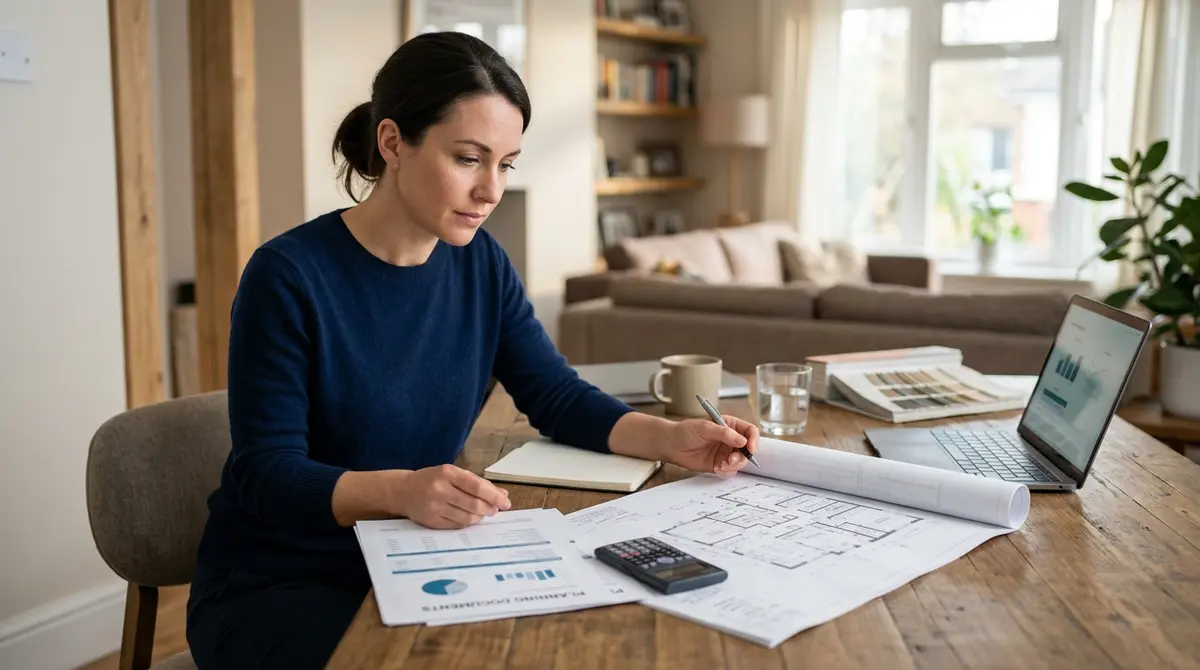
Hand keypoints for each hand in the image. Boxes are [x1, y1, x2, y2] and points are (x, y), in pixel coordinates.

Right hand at [394, 464, 511, 528]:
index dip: (494, 496)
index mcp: (447, 473)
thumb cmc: (432, 479)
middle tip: (495, 510)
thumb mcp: (453, 474)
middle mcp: (440, 489)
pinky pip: (457, 525)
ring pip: (467, 517)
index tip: (506, 503)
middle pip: (474, 504)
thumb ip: (477, 482)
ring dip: (479, 517)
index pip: (476, 486)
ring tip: (481, 512)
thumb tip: (502, 494)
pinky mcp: (431, 521)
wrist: (403, 491)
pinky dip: (467, 522)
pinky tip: (467, 517)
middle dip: (490, 509)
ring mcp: (435, 507)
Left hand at [663, 415, 759, 474]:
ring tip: (721, 465)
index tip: (750, 448)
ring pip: (741, 461)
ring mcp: (725, 452)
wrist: (671, 445)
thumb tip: (743, 441)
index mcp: (730, 425)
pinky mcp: (720, 463)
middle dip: (742, 456)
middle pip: (748, 449)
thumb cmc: (686, 431)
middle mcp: (730, 439)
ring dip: (734, 465)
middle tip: (731, 460)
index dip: (753, 439)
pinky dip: (726, 471)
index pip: (750, 431)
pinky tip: (716, 468)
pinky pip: (731, 470)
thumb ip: (724, 434)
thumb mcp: (705, 428)